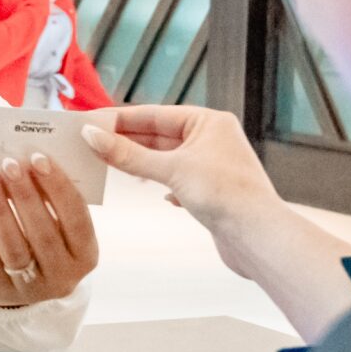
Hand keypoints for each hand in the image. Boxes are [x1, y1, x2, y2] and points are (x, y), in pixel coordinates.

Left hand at [0, 153, 98, 307]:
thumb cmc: (41, 242)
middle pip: (44, 233)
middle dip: (25, 195)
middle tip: (9, 164)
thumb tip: (28, 162)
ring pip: (13, 245)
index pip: (77, 219)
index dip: (58, 188)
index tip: (39, 159)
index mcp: (85, 255)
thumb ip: (51, 201)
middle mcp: (63, 276)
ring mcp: (31, 288)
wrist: (17, 286)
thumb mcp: (58, 229)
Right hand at [83, 105, 284, 273]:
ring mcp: (212, 165)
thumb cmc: (226, 195)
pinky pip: (176, 178)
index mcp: (209, 122)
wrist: (258, 237)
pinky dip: (160, 182)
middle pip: (159, 135)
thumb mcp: (170, 169)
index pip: (156, 114)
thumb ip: (128, 155)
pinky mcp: (211, 191)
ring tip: (111, 163)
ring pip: (166, 158)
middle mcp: (213, 139)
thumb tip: (92, 137)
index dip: (122, 118)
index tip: (93, 121)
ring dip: (140, 162)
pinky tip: (154, 191)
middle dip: (128, 141)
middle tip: (93, 142)